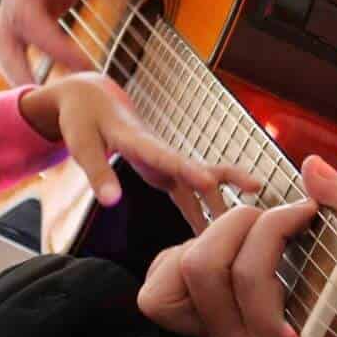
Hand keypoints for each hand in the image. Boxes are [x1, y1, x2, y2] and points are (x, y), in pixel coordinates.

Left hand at [17, 73, 255, 215]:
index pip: (164, 154)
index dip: (185, 167)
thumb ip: (97, 173)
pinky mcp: (163, 170)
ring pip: (197, 180)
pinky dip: (199, 211)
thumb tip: (112, 202)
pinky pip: (186, 193)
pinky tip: (210, 235)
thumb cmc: (83, 121)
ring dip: (218, 200)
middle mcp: (157, 149)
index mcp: (136, 139)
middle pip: (195, 163)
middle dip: (226, 175)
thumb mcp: (81, 144)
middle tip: (255, 186)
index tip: (208, 180)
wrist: (92, 100)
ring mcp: (163, 160)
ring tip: (246, 225)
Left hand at [137, 155, 336, 336]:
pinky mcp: (192, 327)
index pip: (253, 280)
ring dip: (211, 235)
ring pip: (179, 270)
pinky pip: (159, 285)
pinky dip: (182, 254)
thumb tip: (312, 169)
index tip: (307, 211)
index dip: (274, 230)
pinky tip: (224, 250)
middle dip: (239, 221)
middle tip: (277, 217)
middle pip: (205, 267)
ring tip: (252, 232)